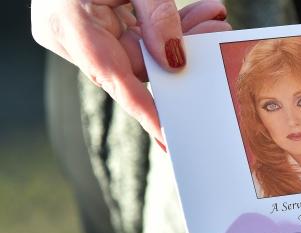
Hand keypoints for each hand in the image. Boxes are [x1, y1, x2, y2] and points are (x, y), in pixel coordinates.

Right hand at [31, 0, 229, 144]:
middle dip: (180, 50)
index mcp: (70, 27)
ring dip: (178, 34)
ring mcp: (79, 33)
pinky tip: (194, 14)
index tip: (169, 137)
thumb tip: (175, 60)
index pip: (115, 80)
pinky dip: (161, 27)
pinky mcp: (90, 26)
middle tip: (217, 30)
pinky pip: (133, 37)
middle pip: (136, 65)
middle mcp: (70, 38)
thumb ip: (156, 14)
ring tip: (211, 15)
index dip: (147, 111)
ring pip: (140, 51)